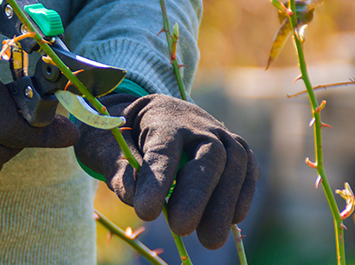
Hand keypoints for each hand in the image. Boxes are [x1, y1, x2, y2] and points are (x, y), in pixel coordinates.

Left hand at [74, 93, 259, 249]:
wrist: (148, 115)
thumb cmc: (124, 136)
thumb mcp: (107, 145)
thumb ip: (118, 169)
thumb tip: (134, 198)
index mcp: (161, 117)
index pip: (163, 149)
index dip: (157, 181)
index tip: (146, 213)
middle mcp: (197, 121)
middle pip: (209, 155)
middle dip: (198, 195)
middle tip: (181, 229)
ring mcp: (221, 132)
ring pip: (235, 162)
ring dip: (225, 202)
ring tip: (211, 239)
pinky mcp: (236, 147)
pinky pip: (247, 168)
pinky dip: (243, 194)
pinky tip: (233, 219)